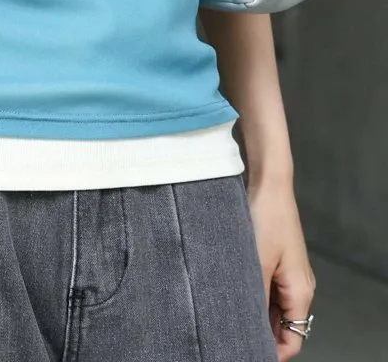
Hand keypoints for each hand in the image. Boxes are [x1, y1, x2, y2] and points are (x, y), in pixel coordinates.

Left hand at [246, 179, 316, 359]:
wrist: (269, 183)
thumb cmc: (266, 218)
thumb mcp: (256, 262)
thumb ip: (255, 298)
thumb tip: (247, 326)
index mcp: (300, 291)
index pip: (294, 339)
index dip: (272, 351)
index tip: (246, 351)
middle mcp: (299, 286)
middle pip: (284, 326)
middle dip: (262, 334)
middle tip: (232, 335)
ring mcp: (288, 273)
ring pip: (275, 307)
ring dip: (256, 313)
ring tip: (229, 316)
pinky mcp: (277, 260)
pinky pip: (269, 289)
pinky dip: (255, 295)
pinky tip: (233, 293)